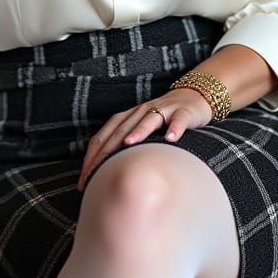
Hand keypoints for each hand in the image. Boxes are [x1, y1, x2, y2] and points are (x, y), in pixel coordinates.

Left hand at [76, 86, 213, 191]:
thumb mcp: (142, 133)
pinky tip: (171, 138)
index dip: (92, 156)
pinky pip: (178, 119)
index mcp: (128, 117)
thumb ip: (127, 150)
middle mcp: (141, 111)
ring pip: (148, 119)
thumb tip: (108, 180)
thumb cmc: (164, 121)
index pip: (104, 136)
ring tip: (129, 144)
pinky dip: (174, 128)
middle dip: (106, 151)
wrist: (193, 97)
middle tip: (96, 173)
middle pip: (120, 129)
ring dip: (138, 131)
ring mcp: (163, 110)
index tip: (84, 179)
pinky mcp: (183, 111)